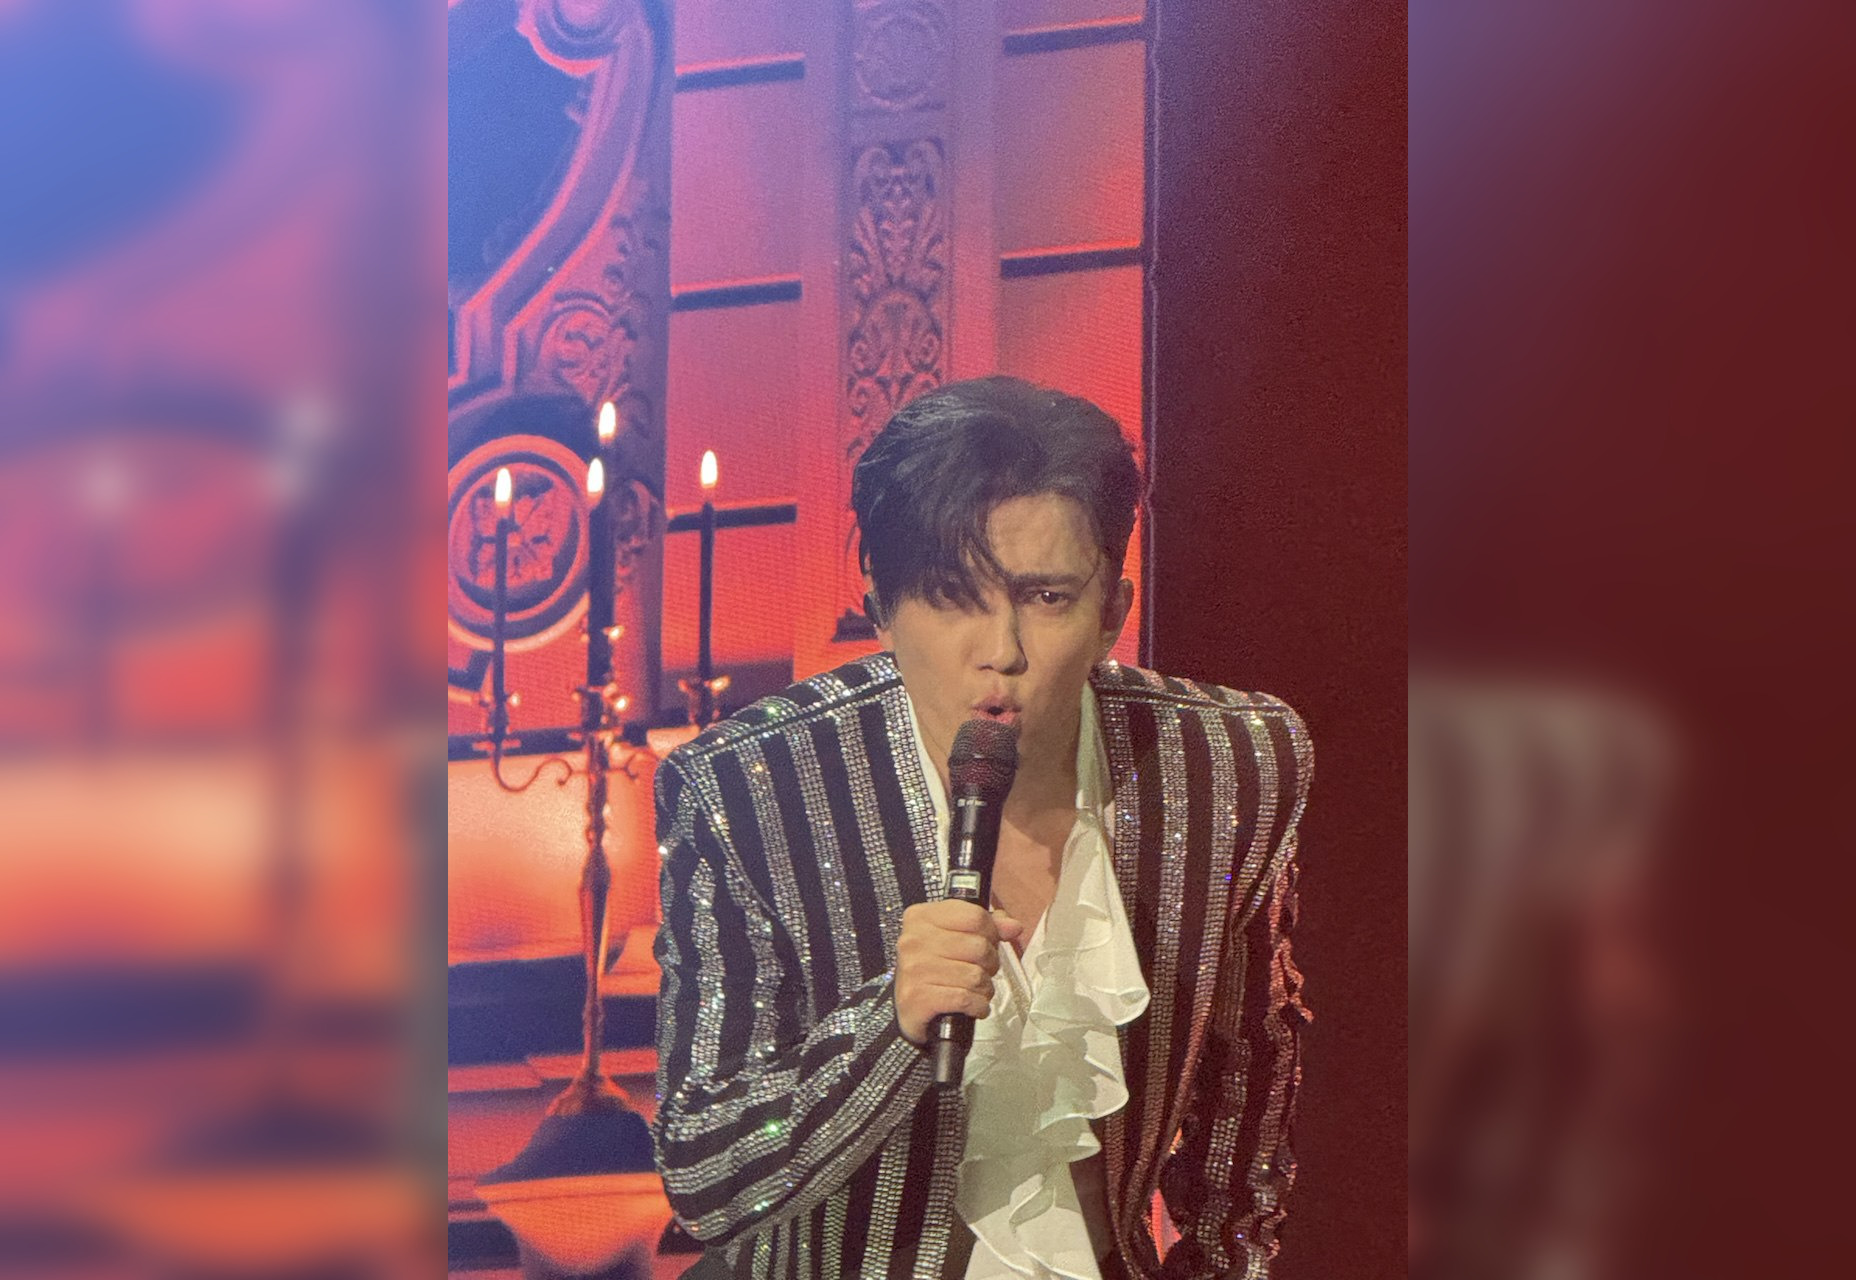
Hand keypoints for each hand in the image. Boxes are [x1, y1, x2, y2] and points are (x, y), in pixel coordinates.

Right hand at [893, 901, 1023, 1044]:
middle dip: (990, 964)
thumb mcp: (956, 937)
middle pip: (979, 947)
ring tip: (976, 990)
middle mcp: (914, 940)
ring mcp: (914, 969)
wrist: (908, 1008)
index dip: (991, 933)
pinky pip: (966, 999)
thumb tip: (1013, 926)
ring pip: (975, 976)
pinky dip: (977, 1006)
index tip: (987, 943)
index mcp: (922, 917)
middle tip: (980, 971)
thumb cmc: (934, 969)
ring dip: (984, 988)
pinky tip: (973, 1006)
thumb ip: (987, 927)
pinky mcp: (918, 998)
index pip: (975, 916)